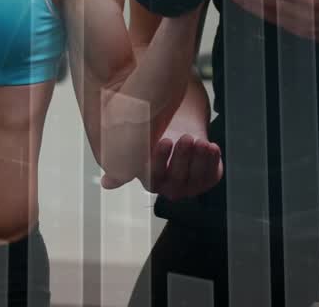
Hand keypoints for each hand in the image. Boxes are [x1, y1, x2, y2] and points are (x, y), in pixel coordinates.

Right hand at [100, 133, 222, 200]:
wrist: (181, 130)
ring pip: (195, 177)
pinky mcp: (208, 179)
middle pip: (176, 177)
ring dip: (198, 159)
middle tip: (185, 138)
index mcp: (151, 181)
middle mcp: (171, 188)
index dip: (159, 160)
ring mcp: (191, 185)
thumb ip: (125, 161)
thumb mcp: (141, 144)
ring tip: (199, 141)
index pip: (153, 175)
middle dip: (181, 157)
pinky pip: (211, 173)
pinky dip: (212, 160)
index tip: (164, 140)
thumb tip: (106, 183)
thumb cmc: (158, 135)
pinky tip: (211, 146)